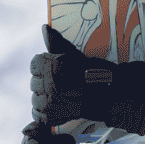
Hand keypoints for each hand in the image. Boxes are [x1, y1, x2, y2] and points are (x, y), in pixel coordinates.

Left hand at [30, 25, 144, 135]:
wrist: (111, 97)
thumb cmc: (96, 73)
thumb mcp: (76, 54)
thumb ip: (56, 42)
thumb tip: (44, 27)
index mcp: (52, 64)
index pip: (34, 64)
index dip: (43, 67)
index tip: (53, 70)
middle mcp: (48, 82)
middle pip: (33, 82)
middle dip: (43, 83)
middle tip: (60, 85)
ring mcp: (48, 102)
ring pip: (35, 99)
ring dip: (43, 99)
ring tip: (60, 97)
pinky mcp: (51, 117)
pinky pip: (38, 115)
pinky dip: (45, 113)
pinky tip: (56, 108)